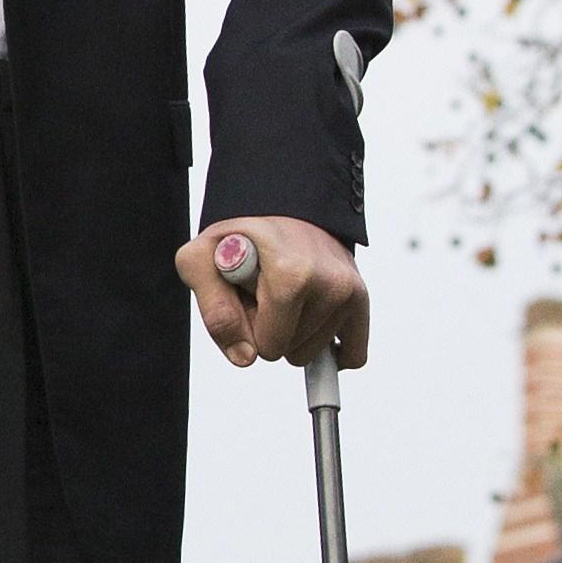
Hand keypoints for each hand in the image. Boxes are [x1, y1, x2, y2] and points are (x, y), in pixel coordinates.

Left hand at [177, 215, 368, 370]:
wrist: (279, 207)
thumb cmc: (240, 236)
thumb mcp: (200, 260)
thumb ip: (214, 312)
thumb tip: (245, 356)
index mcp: (291, 276)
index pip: (267, 347)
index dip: (248, 325)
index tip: (245, 292)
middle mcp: (329, 284)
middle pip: (290, 353)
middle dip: (271, 329)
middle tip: (262, 290)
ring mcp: (350, 291)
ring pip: (312, 353)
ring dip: (294, 329)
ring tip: (283, 290)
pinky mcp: (360, 298)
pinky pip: (354, 354)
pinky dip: (330, 348)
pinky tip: (309, 319)